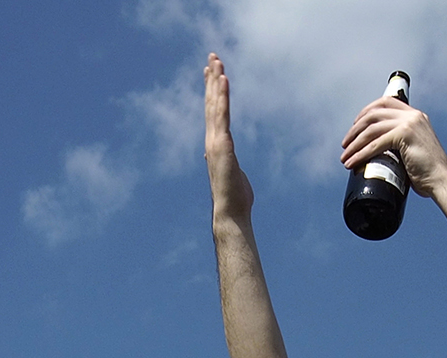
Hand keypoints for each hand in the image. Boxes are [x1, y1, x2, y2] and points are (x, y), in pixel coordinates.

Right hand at [203, 54, 254, 219]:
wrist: (231, 213)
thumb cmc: (235, 198)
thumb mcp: (232, 171)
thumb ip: (227, 159)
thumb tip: (222, 157)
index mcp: (215, 144)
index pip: (212, 112)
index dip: (211, 91)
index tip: (212, 72)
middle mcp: (212, 139)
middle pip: (211, 103)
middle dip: (211, 78)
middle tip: (212, 56)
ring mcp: (215, 142)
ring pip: (215, 105)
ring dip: (216, 81)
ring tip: (217, 61)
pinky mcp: (223, 145)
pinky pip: (223, 116)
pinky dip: (222, 97)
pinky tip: (223, 80)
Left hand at [340, 95, 446, 198]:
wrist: (442, 180)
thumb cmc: (428, 172)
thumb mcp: (412, 149)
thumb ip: (398, 143)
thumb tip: (377, 151)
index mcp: (415, 116)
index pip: (385, 102)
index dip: (366, 111)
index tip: (355, 125)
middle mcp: (413, 115)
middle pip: (374, 113)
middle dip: (356, 128)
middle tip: (346, 144)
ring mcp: (410, 123)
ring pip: (372, 128)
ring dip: (355, 143)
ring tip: (345, 156)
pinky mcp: (405, 135)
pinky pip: (376, 142)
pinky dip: (361, 153)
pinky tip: (354, 161)